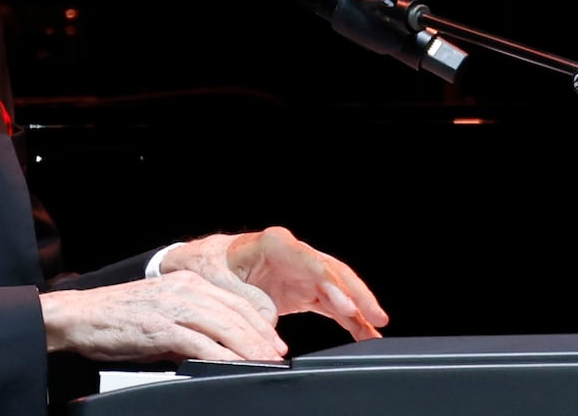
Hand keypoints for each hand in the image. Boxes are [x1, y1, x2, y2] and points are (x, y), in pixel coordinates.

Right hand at [39, 271, 287, 363]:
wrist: (80, 316)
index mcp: (186, 282)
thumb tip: (217, 348)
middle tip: (278, 356)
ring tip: (266, 363)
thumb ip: (190, 324)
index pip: (234, 302)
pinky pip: (200, 343)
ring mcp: (173, 306)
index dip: (259, 323)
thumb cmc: (117, 318)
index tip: (274, 342)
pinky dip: (223, 357)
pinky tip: (235, 367)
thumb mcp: (161, 312)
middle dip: (261, 337)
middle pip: (235, 313)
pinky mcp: (160, 326)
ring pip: (224, 326)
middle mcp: (183, 288)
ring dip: (249, 348)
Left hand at [160, 226, 388, 341]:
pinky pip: (332, 304)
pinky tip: (363, 333)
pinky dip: (348, 319)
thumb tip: (270, 315)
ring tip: (376, 330)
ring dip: (358, 309)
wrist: (202, 265)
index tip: (347, 305)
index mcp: (274, 244)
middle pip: (333, 272)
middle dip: (356, 294)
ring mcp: (301, 272)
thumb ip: (247, 297)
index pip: (311, 262)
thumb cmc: (208, 266)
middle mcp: (293, 254)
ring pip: (338, 288)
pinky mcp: (303, 289)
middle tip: (376, 317)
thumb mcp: (219, 281)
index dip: (331, 284)